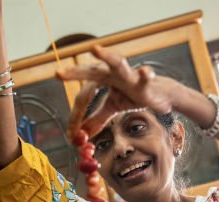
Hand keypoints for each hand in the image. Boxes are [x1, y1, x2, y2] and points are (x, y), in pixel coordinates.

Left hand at [56, 45, 181, 138]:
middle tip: (58, 73)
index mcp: (101, 80)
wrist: (160, 94)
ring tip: (95, 49)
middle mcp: (112, 73)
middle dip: (75, 72)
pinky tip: (146, 73)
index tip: (71, 136)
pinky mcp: (144, 81)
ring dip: (107, 56)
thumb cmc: (134, 96)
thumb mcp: (112, 108)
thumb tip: (80, 135)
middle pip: (91, 72)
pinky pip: (145, 77)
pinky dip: (146, 74)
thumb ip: (96, 119)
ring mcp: (128, 75)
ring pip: (117, 62)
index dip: (76, 116)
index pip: (84, 96)